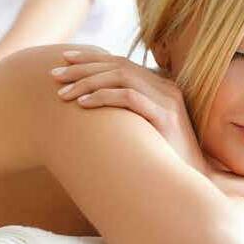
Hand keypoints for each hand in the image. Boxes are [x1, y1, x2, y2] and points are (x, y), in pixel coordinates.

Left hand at [51, 45, 210, 176]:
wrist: (190, 184)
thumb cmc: (158, 161)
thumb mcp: (139, 130)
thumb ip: (122, 112)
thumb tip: (85, 105)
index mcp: (159, 85)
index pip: (121, 62)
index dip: (91, 59)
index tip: (63, 60)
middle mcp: (165, 87)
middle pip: (118, 65)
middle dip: (83, 67)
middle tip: (53, 75)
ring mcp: (168, 101)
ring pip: (122, 77)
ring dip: (88, 82)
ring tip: (62, 94)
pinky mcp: (167, 117)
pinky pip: (130, 97)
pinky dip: (103, 97)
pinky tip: (82, 104)